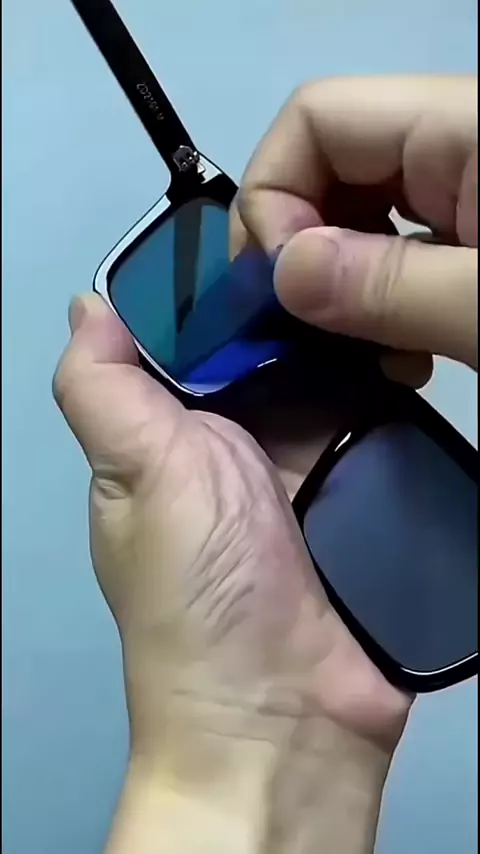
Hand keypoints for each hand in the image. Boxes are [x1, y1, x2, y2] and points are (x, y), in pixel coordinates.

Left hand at [54, 295, 408, 853]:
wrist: (288, 719)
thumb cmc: (200, 596)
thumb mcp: (138, 478)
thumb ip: (105, 391)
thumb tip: (88, 305)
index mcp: (172, 434)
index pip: (193, 338)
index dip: (224, 285)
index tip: (270, 227)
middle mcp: (235, 446)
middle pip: (270, 354)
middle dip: (302, 312)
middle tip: (347, 257)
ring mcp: (306, 471)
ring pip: (330, 384)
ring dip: (354, 348)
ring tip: (386, 298)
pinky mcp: (362, 497)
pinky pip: (376, 430)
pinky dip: (390, 396)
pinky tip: (411, 356)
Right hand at [231, 75, 476, 373]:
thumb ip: (393, 285)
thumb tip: (284, 273)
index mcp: (458, 128)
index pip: (315, 120)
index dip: (272, 200)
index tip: (282, 292)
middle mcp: (450, 146)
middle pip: (328, 170)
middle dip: (299, 254)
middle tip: (304, 337)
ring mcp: (466, 192)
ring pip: (360, 218)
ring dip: (338, 291)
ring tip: (359, 361)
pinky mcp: (476, 236)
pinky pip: (401, 252)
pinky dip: (381, 304)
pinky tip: (397, 358)